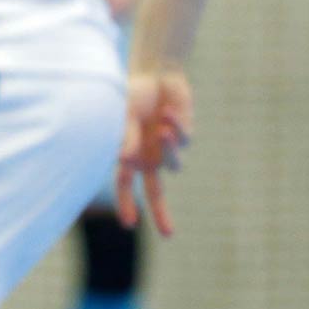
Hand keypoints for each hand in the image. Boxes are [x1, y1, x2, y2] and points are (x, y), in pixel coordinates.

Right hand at [117, 68, 192, 235]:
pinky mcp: (184, 135)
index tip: (129, 225)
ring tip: (160, 128)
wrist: (155, 73)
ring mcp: (166, 148)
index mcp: (129, 154)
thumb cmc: (131, 94)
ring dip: (168, 148)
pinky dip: (175, 128)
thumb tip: (124, 160)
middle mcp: (148, 156)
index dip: (127, 204)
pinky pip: (183, 141)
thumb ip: (125, 137)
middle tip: (168, 235)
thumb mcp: (123, 115)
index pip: (124, 185)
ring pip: (173, 164)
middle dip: (161, 213)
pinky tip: (168, 112)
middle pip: (155, 192)